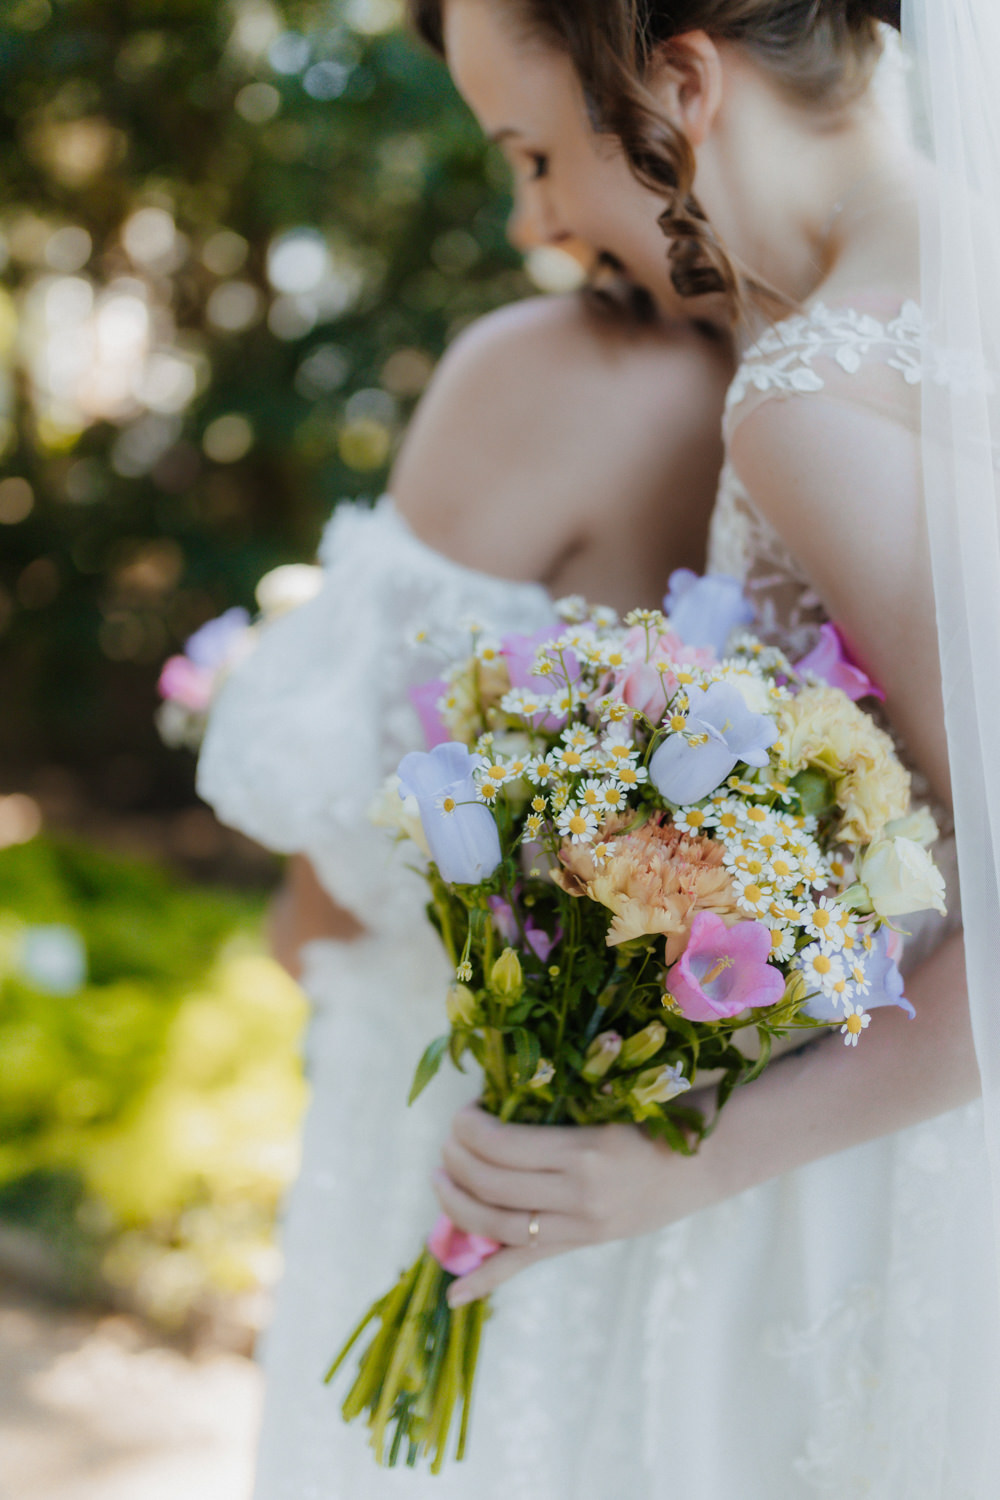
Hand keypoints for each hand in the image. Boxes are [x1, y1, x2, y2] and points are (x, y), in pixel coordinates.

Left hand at [431, 1100, 719, 1305]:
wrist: (713, 1160)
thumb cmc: (660, 1113)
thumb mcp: (612, 1100)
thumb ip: (560, 1107)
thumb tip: (498, 1101)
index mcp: (586, 1150)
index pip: (503, 1145)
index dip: (470, 1129)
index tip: (464, 1112)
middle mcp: (581, 1194)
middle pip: (494, 1185)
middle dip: (457, 1161)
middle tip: (447, 1143)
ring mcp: (582, 1225)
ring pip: (501, 1226)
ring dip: (459, 1206)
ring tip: (440, 1182)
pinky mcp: (585, 1242)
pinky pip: (527, 1264)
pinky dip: (488, 1280)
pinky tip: (454, 1295)